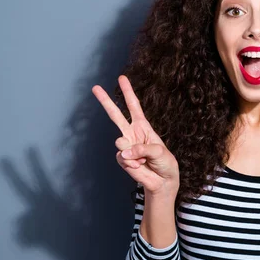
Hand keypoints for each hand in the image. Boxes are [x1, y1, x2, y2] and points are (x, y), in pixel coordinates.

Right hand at [92, 75, 179, 195]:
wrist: (162, 181)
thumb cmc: (165, 162)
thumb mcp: (159, 151)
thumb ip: (142, 149)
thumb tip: (123, 151)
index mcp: (143, 126)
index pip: (134, 106)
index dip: (127, 92)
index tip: (121, 78)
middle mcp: (132, 133)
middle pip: (116, 115)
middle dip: (105, 101)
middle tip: (95, 87)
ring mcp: (126, 146)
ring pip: (119, 140)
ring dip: (132, 151)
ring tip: (143, 160)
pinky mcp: (122, 159)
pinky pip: (122, 157)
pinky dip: (132, 163)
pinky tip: (139, 166)